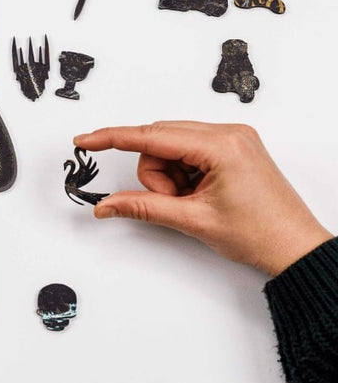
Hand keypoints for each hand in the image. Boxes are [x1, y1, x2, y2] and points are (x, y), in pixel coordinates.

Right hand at [75, 120, 331, 275]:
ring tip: (192, 201)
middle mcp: (228, 133)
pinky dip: (183, 173)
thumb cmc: (261, 234)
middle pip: (159, 140)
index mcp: (221, 145)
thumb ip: (143, 207)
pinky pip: (187, 150)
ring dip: (169, 176)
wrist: (296, 248)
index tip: (86, 140)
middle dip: (156, 174)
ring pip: (170, 146)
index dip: (113, 139)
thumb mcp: (193, 220)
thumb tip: (107, 205)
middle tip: (175, 201)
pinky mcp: (232, 147)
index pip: (151, 136)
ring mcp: (232, 138)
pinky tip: (199, 193)